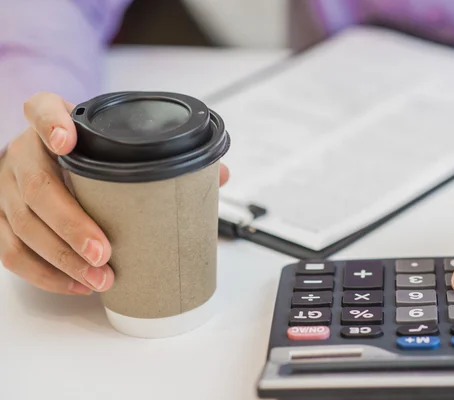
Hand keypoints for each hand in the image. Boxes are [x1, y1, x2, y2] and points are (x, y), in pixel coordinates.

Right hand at [0, 92, 229, 294]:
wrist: (47, 161)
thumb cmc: (90, 156)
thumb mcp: (118, 146)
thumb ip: (165, 157)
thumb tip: (220, 175)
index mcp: (52, 126)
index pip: (41, 109)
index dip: (50, 124)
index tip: (67, 142)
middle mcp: (24, 154)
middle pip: (35, 185)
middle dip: (70, 224)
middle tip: (103, 252)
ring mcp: (7, 188)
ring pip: (23, 224)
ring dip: (61, 259)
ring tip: (99, 279)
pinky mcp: (1, 219)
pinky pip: (12, 251)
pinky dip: (44, 274)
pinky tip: (75, 285)